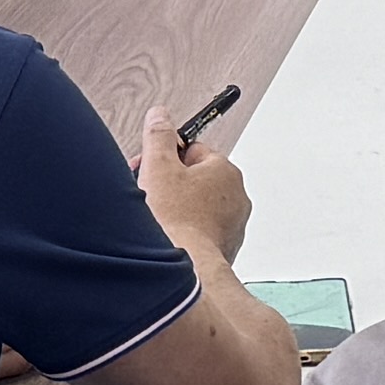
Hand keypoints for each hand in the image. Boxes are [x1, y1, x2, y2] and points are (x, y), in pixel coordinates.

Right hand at [140, 109, 251, 263]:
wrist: (183, 268)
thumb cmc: (173, 221)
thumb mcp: (157, 166)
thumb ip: (159, 135)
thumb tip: (161, 116)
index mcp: (224, 170)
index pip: (194, 151)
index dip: (167, 159)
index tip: (151, 169)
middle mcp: (236, 195)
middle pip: (197, 179)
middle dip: (171, 185)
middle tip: (149, 194)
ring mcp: (233, 224)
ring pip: (200, 207)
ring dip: (179, 209)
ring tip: (157, 219)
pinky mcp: (226, 247)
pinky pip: (203, 231)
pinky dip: (187, 232)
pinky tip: (170, 237)